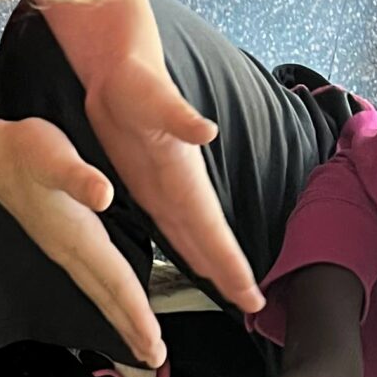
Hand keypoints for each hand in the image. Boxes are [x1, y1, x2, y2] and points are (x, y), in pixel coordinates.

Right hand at [0, 118, 164, 366]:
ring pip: (101, 296)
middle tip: (155, 359)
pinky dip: (111, 303)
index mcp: (79, 236)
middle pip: (110, 301)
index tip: (153, 343)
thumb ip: (78, 176)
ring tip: (142, 345)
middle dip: (133, 332)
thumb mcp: (54, 156)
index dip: (136, 315)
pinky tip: (117, 307)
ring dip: (123, 322)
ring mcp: (66, 252)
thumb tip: (103, 195)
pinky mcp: (63, 245)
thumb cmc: (26, 151)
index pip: (115, 284)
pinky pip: (93, 284)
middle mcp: (73, 252)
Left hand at [83, 53, 259, 318]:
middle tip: (254, 308)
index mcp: (185, 176)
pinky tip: (195, 262)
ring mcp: (167, 188)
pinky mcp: (150, 186)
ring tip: (234, 295)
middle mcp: (182, 187)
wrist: (122, 67)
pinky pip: (173, 227)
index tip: (251, 295)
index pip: (213, 230)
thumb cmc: (135, 81)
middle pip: (211, 241)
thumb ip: (179, 115)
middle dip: (232, 275)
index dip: (231, 264)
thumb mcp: (153, 98)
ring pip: (194, 237)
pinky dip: (187, 249)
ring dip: (214, 266)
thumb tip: (207, 130)